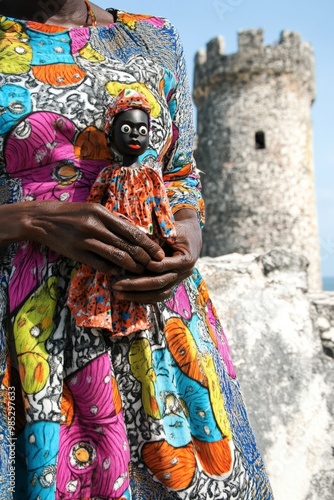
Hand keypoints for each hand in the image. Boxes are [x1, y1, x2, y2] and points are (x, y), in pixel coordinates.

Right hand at [0, 201, 164, 273]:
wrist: (42, 219)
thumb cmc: (72, 214)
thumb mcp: (93, 209)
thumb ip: (113, 221)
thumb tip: (134, 233)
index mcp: (102, 213)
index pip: (132, 231)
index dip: (148, 244)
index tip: (159, 252)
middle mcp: (95, 226)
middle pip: (127, 245)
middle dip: (144, 257)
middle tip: (154, 265)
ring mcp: (85, 240)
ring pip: (116, 256)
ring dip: (131, 266)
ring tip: (140, 271)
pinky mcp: (77, 252)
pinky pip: (99, 264)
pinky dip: (112, 269)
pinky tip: (120, 273)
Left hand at [111, 209, 201, 302]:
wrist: (191, 236)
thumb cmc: (177, 229)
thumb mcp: (169, 229)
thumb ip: (156, 237)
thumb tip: (135, 240)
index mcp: (186, 259)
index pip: (162, 265)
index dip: (145, 266)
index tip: (126, 265)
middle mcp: (184, 273)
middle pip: (159, 283)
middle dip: (135, 284)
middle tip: (115, 285)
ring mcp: (179, 280)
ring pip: (159, 294)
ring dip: (137, 295)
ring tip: (118, 294)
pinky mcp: (173, 284)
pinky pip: (158, 296)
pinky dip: (143, 297)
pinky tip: (127, 296)